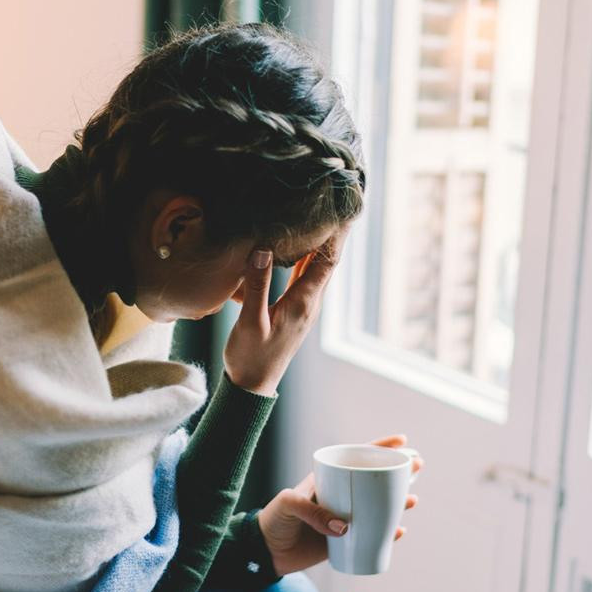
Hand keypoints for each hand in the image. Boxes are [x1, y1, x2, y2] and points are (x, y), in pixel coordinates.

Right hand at [223, 223, 351, 395]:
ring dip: (316, 245)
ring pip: (314, 269)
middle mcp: (309, 303)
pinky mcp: (292, 310)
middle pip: (325, 261)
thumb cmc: (250, 357)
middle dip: (330, 234)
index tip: (341, 211)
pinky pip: (303, 278)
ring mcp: (302, 307)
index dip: (335, 235)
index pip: (327, 261)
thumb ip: (258, 285)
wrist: (251, 386)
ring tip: (315, 218)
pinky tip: (292, 248)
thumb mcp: (251, 321)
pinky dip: (302, 259)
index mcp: (303, 302)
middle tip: (330, 205)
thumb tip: (264, 250)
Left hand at [258, 434, 422, 575]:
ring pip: (378, 507)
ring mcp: (344, 518)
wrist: (266, 552)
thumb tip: (345, 527)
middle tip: (417, 467)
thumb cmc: (274, 520)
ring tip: (412, 499)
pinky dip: (387, 534)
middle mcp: (340, 495)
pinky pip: (372, 536)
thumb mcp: (289, 505)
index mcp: (328, 479)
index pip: (355, 457)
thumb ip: (313, 512)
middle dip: (398, 472)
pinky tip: (398, 531)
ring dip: (397, 502)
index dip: (379, 448)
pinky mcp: (345, 541)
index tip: (402, 442)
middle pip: (374, 481)